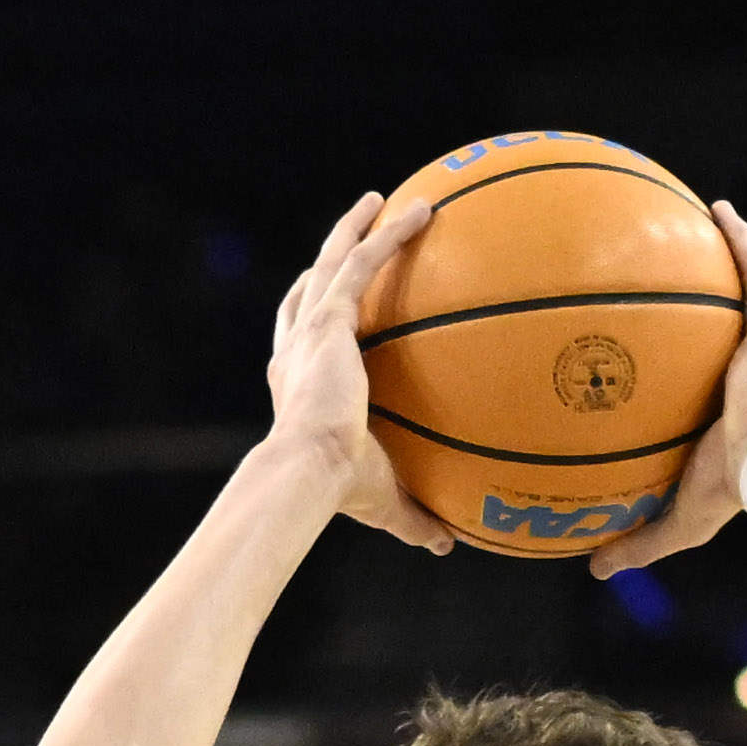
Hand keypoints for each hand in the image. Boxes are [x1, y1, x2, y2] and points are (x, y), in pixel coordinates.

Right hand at [266, 191, 456, 555]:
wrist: (310, 468)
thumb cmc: (337, 491)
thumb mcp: (384, 502)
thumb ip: (415, 518)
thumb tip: (449, 544)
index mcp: (298, 380)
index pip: (300, 335)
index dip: (312, 311)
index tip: (328, 299)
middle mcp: (298, 346)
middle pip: (311, 284)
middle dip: (332, 253)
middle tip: (355, 231)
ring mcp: (311, 327)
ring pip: (335, 259)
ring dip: (360, 227)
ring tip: (386, 201)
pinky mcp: (329, 318)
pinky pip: (362, 261)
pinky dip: (388, 233)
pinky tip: (420, 211)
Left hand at [591, 206, 746, 577]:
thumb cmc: (739, 492)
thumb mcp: (680, 517)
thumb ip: (640, 540)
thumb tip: (593, 568)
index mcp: (735, 413)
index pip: (710, 380)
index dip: (690, 360)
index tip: (660, 345)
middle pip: (726, 328)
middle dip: (706, 300)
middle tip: (670, 275)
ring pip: (745, 292)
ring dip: (725, 255)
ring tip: (699, 221)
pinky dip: (739, 240)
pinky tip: (717, 208)